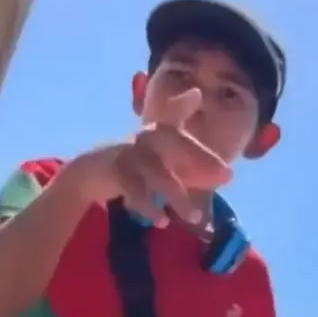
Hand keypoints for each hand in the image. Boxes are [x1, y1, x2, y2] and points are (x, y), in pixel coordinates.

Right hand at [75, 88, 229, 227]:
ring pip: (159, 174)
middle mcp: (145, 138)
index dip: (182, 105)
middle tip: (226, 176)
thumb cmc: (135, 167)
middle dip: (201, 158)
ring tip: (194, 217)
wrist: (91, 174)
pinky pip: (136, 191)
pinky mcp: (117, 173)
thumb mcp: (165, 165)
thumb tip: (226, 177)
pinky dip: (149, 207)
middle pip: (176, 142)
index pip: (172, 115)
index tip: (195, 95)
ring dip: (177, 197)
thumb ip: (194, 170)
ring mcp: (129, 153)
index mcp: (156, 133)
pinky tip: (162, 221)